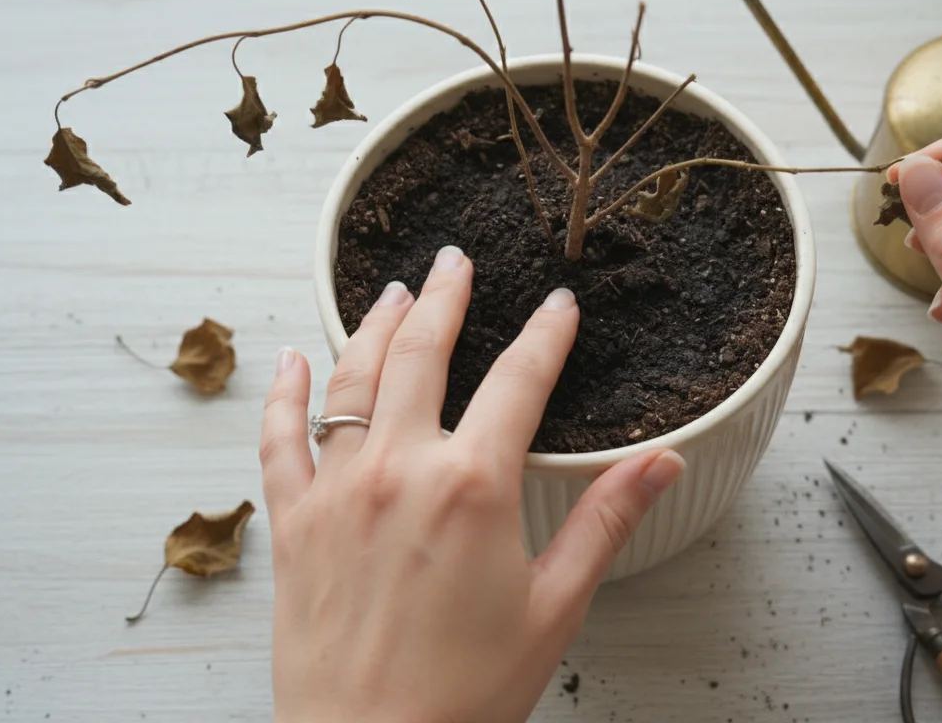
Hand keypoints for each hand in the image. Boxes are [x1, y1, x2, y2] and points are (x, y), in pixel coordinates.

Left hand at [258, 246, 683, 722]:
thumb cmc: (466, 692)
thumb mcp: (556, 604)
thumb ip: (605, 520)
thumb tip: (662, 463)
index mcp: (474, 486)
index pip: (519, 381)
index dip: (545, 335)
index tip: (559, 305)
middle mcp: (400, 470)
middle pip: (422, 355)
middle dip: (446, 298)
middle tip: (457, 261)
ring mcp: (337, 491)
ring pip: (351, 380)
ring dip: (374, 325)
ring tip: (394, 291)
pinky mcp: (294, 524)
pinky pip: (280, 439)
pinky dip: (284, 394)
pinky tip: (291, 360)